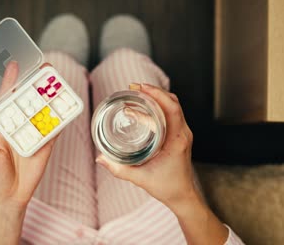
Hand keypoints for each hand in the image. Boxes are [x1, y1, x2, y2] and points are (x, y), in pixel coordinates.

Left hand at [0, 61, 56, 209]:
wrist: (10, 198)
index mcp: (3, 126)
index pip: (8, 99)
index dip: (11, 82)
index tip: (15, 65)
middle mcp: (19, 126)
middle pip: (29, 100)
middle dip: (36, 83)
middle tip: (45, 68)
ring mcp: (34, 135)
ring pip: (44, 111)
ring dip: (51, 97)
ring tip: (58, 82)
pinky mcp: (46, 145)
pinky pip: (55, 130)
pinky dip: (61, 118)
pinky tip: (66, 105)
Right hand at [96, 83, 198, 206]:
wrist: (183, 196)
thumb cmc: (168, 188)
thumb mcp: (141, 179)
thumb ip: (119, 169)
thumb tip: (100, 159)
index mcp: (177, 140)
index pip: (172, 109)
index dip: (158, 94)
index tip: (141, 87)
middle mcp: (183, 133)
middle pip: (173, 102)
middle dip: (154, 92)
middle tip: (134, 87)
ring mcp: (182, 134)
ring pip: (172, 107)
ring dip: (155, 98)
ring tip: (136, 94)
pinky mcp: (179, 136)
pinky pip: (170, 115)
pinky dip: (157, 108)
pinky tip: (141, 110)